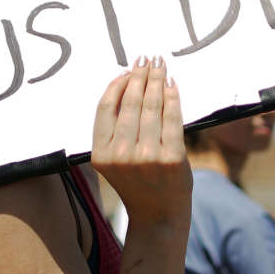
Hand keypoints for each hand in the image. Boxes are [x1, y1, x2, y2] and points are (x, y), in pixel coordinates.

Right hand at [91, 56, 191, 224]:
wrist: (159, 215)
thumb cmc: (138, 182)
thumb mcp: (114, 159)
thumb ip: (116, 128)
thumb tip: (127, 82)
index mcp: (101, 154)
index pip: (106, 107)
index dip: (117, 83)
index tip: (128, 69)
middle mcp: (120, 155)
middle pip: (130, 102)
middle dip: (141, 75)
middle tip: (148, 58)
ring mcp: (146, 157)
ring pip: (151, 107)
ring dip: (157, 80)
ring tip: (160, 66)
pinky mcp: (171, 158)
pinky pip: (173, 118)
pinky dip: (173, 97)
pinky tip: (172, 85)